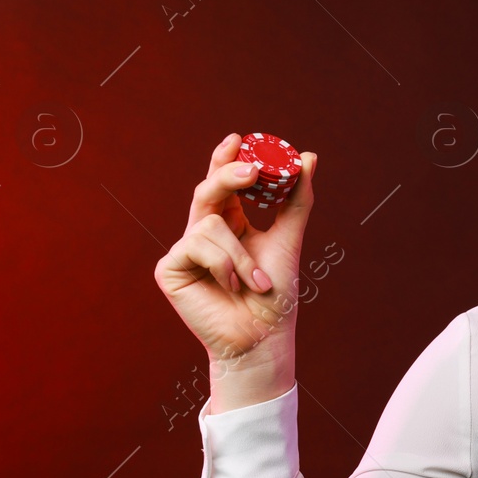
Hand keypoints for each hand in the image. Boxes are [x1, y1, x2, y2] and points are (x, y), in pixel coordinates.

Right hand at [154, 132, 317, 374]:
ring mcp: (185, 250)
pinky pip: (197, 244)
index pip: (224, 183)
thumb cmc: (275, 296)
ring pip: (210, 222)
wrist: (263, 337)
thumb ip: (296, 199)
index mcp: (230, 224)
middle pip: (208, 190)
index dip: (226, 159)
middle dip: (228, 175)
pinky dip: (224, 265)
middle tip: (252, 170)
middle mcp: (204, 232)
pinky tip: (230, 288)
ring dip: (240, 253)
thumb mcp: (288, 240)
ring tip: (256, 281)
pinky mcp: (170, 268)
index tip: (239, 139)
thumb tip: (308, 157)